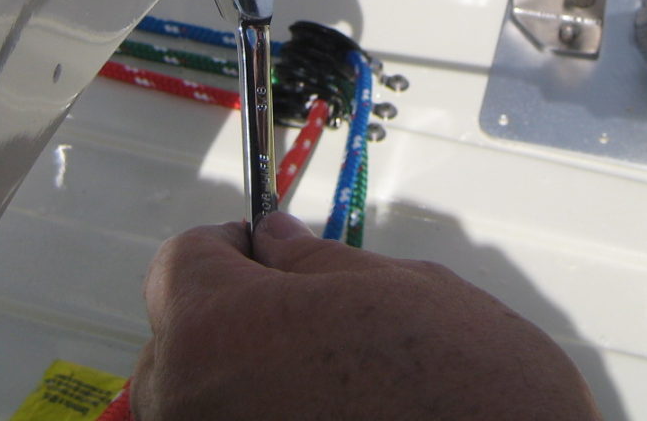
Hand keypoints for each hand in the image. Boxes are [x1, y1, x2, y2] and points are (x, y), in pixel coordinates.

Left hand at [130, 212, 600, 420]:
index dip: (233, 249)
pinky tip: (337, 418)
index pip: (181, 263)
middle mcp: (190, 407)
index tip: (273, 254)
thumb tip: (274, 244)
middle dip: (239, 322)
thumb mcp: (396, 288)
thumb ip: (313, 264)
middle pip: (183, 341)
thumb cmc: (465, 384)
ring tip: (336, 386)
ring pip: (206, 402)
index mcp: (216, 331)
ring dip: (253, 385)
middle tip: (317, 323)